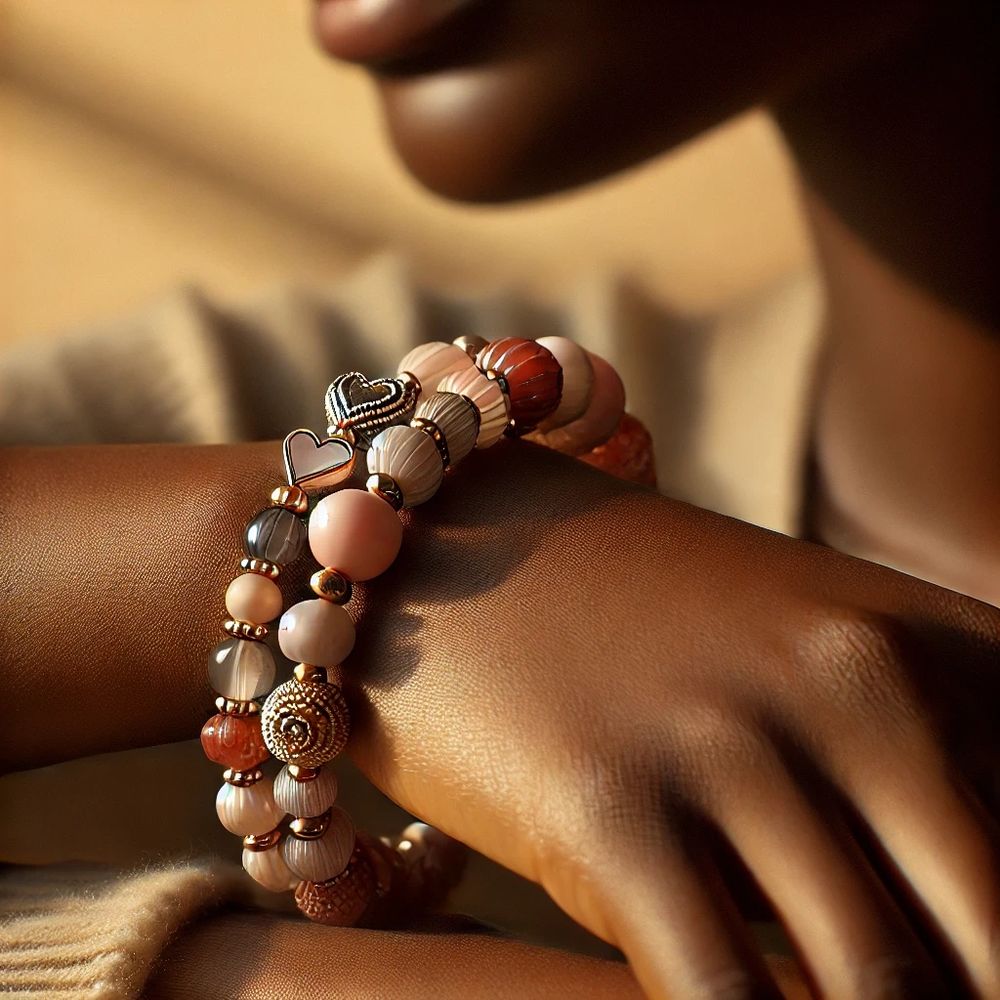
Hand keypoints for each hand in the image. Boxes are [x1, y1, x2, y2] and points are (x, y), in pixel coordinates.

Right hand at [2, 442, 995, 997]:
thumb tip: (952, 911)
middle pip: (983, 926)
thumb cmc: (630, 610)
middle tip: (917, 995)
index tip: (960, 947)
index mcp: (915, 636)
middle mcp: (848, 677)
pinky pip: (723, 991)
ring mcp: (725, 739)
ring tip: (819, 995)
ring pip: (877, 980)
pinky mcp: (607, 807)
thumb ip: (904, 770)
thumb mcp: (797, 656)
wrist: (448, 536)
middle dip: (965, 983)